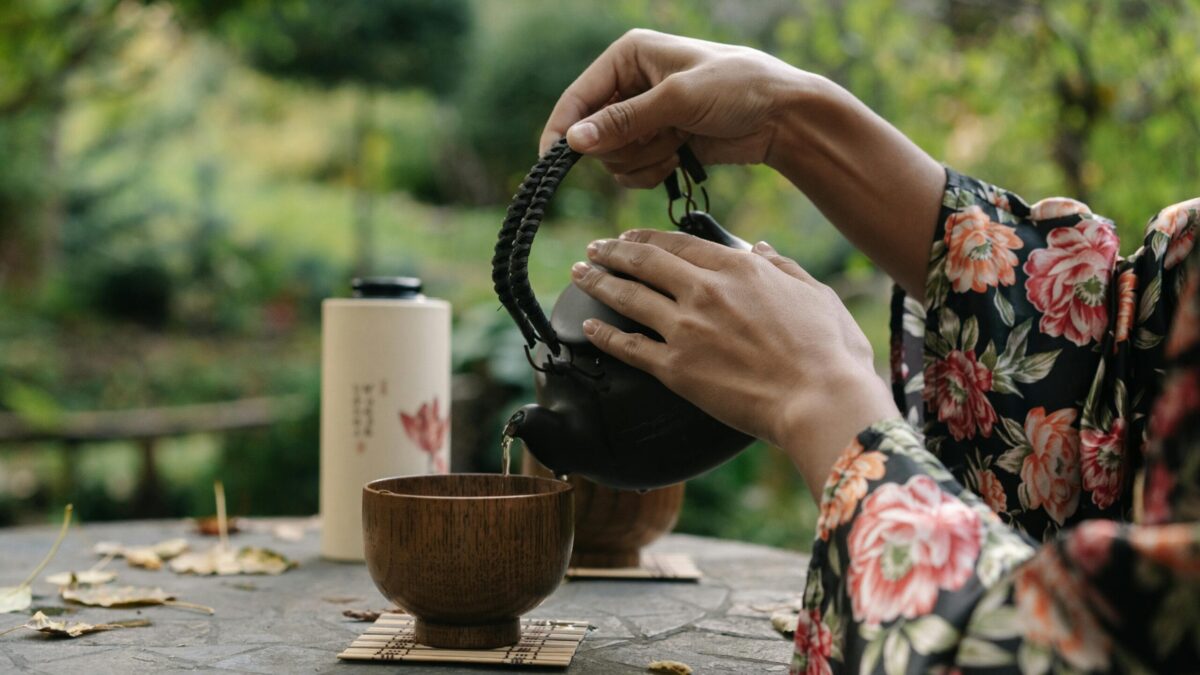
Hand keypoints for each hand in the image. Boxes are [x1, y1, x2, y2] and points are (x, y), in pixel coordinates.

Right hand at [539, 29, 810, 187]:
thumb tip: (574, 142)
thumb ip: (624, 121)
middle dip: (621, 147)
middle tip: (656, 141)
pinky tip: (677, 160)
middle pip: (591, 133)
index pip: (578, 96)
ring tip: (675, 146)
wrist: (781, 117)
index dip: (563, 129)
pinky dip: (650, 172)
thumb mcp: (677, 100)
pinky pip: (630, 171)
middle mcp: (630, 84)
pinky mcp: (657, 143)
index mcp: (628, 56)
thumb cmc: (738, 89)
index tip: (553, 162)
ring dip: (641, 161)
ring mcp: (643, 116)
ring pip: (611, 157)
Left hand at [571, 230, 898, 494]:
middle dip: (613, 251)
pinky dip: (603, 334)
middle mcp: (704, 291)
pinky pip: (627, 346)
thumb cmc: (829, 352)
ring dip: (598, 282)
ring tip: (580, 274)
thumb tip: (759, 248)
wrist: (820, 400)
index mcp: (738, 268)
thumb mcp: (815, 294)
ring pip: (628, 297)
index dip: (648, 237)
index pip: (679, 243)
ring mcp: (685, 328)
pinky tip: (589, 327)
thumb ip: (782, 267)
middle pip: (644, 261)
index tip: (630, 237)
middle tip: (594, 248)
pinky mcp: (675, 368)